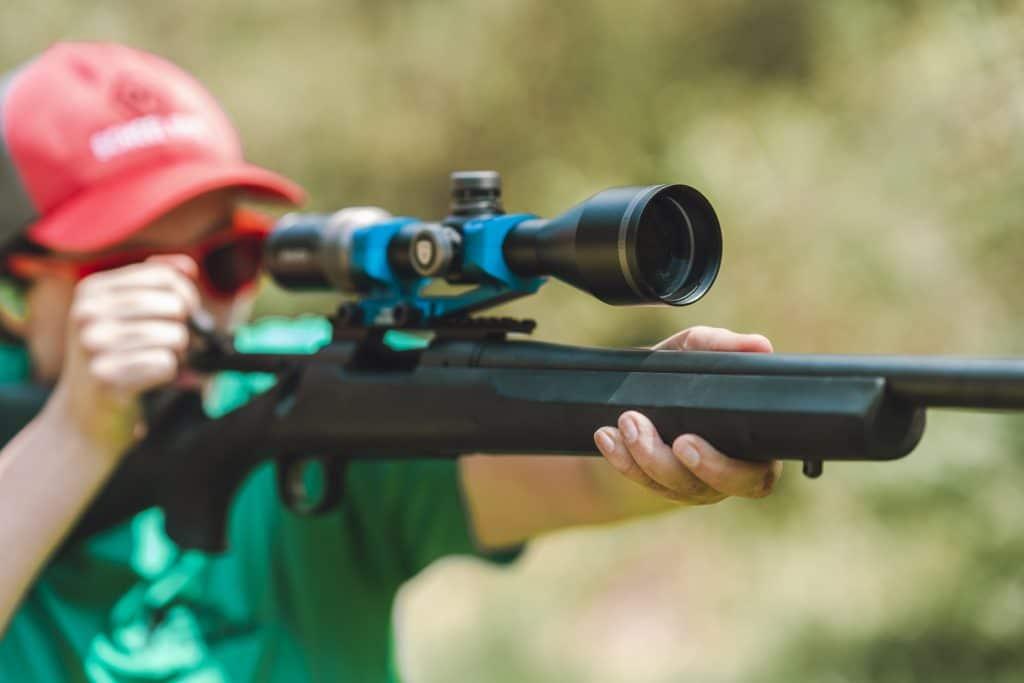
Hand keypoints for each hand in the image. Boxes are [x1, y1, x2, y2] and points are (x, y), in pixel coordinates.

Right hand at [47, 256, 200, 459]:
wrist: (83, 416)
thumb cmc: (113, 360)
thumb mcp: (125, 315)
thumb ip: (156, 285)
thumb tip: (187, 266)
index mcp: (92, 289)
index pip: (165, 277)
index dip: (187, 298)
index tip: (181, 316)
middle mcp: (87, 312)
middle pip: (175, 305)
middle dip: (182, 329)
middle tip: (164, 347)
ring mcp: (93, 344)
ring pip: (175, 336)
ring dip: (175, 355)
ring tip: (149, 363)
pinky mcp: (105, 375)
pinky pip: (167, 364)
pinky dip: (166, 375)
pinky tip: (144, 381)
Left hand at [593, 326, 781, 504]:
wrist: (647, 388)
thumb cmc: (684, 370)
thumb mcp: (695, 351)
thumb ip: (722, 346)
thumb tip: (760, 346)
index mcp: (753, 450)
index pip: (753, 477)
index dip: (721, 469)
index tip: (685, 440)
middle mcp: (726, 476)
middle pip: (703, 488)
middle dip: (668, 464)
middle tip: (641, 427)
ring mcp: (694, 486)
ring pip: (669, 486)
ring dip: (641, 455)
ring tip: (625, 419)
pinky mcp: (662, 486)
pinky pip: (642, 481)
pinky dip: (621, 459)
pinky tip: (606, 436)